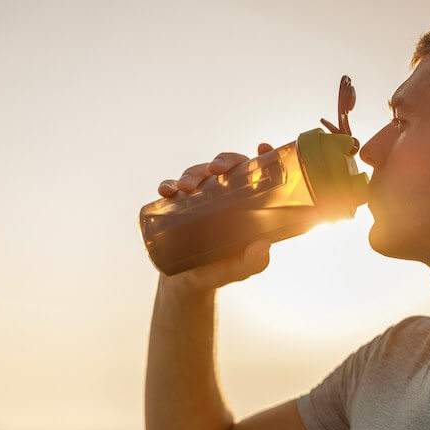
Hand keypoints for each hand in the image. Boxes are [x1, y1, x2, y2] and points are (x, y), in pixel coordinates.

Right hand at [156, 143, 274, 292]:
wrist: (188, 282)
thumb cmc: (221, 270)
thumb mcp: (239, 269)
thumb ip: (253, 262)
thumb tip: (263, 245)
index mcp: (245, 202)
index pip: (255, 173)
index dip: (261, 156)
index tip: (263, 147)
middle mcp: (223, 194)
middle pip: (226, 167)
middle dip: (222, 161)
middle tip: (216, 169)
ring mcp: (199, 197)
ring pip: (197, 173)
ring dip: (191, 174)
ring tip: (185, 187)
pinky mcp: (176, 205)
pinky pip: (171, 188)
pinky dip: (168, 185)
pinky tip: (166, 191)